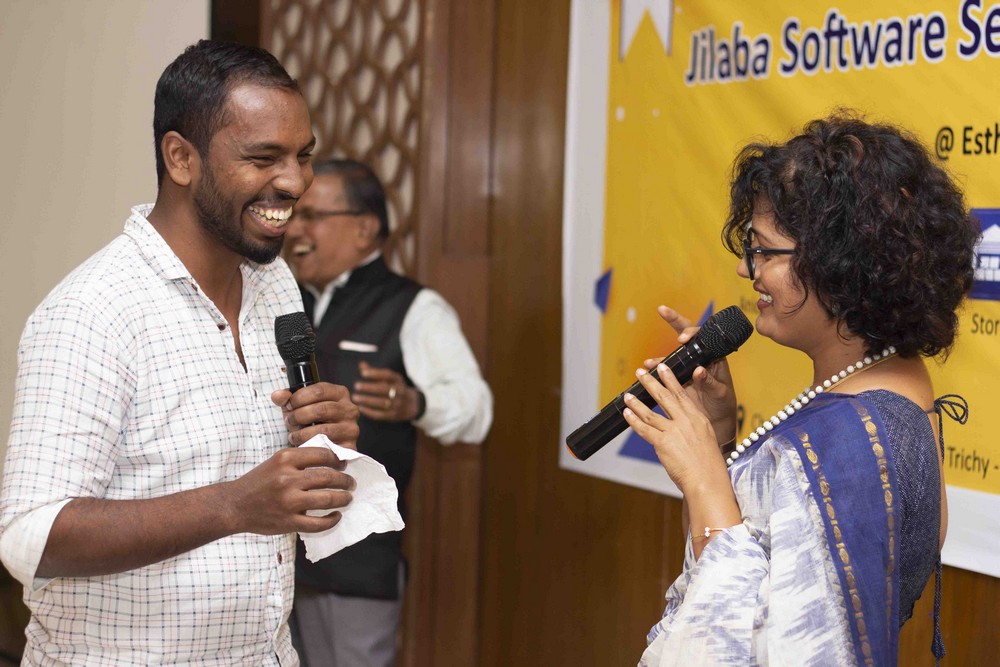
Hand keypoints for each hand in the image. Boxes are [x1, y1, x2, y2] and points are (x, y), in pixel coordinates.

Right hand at [225, 445, 354, 534]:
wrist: (234, 506)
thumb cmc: (258, 482)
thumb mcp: (276, 462)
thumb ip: (300, 459)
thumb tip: (333, 458)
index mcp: (285, 459)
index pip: (323, 455)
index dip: (338, 460)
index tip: (344, 464)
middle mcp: (288, 478)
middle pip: (329, 477)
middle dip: (345, 480)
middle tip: (351, 483)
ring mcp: (289, 502)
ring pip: (328, 499)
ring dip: (343, 498)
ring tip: (348, 498)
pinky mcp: (288, 522)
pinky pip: (318, 523)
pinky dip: (332, 519)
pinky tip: (337, 515)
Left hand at [271, 382, 359, 447]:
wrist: (320, 444)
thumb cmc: (309, 421)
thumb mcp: (297, 407)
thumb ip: (285, 398)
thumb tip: (278, 395)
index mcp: (340, 393)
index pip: (319, 390)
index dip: (299, 397)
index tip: (288, 405)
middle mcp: (350, 409)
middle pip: (320, 409)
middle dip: (299, 416)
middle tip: (289, 421)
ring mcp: (352, 428)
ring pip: (323, 430)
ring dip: (301, 433)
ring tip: (292, 435)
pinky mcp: (350, 446)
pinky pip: (326, 446)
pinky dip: (310, 446)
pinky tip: (301, 445)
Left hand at [352, 361, 420, 421]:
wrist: (411, 405)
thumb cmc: (394, 388)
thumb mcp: (389, 379)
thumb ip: (374, 372)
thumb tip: (361, 364)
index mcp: (398, 380)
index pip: (388, 375)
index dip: (376, 374)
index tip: (363, 373)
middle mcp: (400, 391)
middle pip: (385, 389)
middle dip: (370, 387)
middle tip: (356, 386)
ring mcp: (398, 404)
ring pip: (382, 402)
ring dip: (367, 400)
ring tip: (355, 397)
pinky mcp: (394, 415)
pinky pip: (381, 414)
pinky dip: (370, 412)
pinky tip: (360, 407)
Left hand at [622, 364, 730, 496]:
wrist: (708, 479)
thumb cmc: (708, 464)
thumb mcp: (705, 437)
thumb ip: (692, 426)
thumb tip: (679, 421)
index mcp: (698, 418)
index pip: (682, 393)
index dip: (670, 379)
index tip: (663, 367)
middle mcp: (686, 421)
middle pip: (665, 397)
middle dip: (650, 383)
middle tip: (640, 373)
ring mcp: (674, 431)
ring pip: (651, 412)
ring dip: (637, 402)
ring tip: (627, 394)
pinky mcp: (663, 443)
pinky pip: (644, 429)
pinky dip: (634, 420)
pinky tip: (627, 414)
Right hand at [644, 305, 737, 445]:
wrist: (716, 421)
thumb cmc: (723, 404)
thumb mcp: (720, 393)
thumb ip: (710, 382)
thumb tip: (699, 370)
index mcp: (714, 357)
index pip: (703, 337)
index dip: (692, 333)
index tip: (682, 338)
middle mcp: (700, 358)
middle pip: (686, 335)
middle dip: (674, 320)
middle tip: (663, 310)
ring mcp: (688, 367)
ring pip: (672, 355)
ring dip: (659, 357)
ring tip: (649, 363)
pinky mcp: (678, 379)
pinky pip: (665, 371)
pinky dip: (655, 370)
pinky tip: (647, 371)